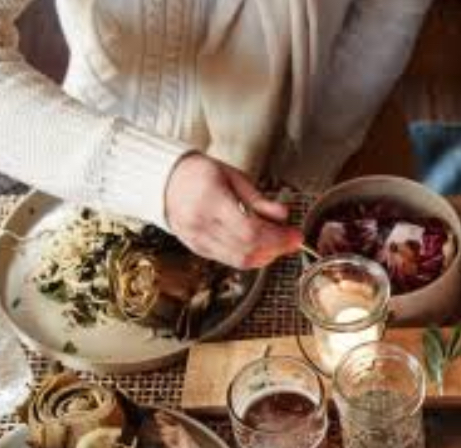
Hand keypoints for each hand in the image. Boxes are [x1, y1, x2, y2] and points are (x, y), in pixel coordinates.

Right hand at [163, 153, 303, 269]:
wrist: (164, 181)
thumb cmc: (199, 173)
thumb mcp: (233, 176)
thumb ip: (259, 199)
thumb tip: (283, 216)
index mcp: (210, 201)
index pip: (250, 232)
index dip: (278, 239)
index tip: (296, 236)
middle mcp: (201, 225)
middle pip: (247, 251)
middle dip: (277, 249)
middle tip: (291, 239)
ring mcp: (197, 240)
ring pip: (240, 261)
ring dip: (266, 255)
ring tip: (277, 241)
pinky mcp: (198, 249)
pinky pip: (230, 260)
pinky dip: (250, 255)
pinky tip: (259, 244)